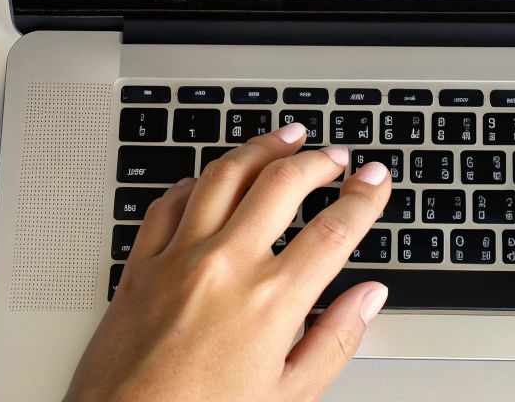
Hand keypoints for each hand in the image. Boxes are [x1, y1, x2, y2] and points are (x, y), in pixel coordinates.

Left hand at [68, 121, 392, 401]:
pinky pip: (169, 203)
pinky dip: (197, 181)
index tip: (375, 180)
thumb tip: (368, 297)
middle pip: (281, 184)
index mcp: (271, 302)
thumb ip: (334, 340)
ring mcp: (177, 260)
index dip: (364, 197)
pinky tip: (210, 178)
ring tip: (285, 138)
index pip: (334, 229)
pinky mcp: (139, 267)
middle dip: (317, 161)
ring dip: (260, 148)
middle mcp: (224, 267)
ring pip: (224, 175)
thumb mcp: (288, 397)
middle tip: (336, 157)